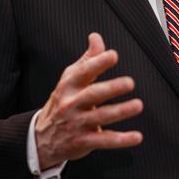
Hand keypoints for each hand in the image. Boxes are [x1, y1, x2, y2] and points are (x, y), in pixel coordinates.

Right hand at [35, 33, 143, 168]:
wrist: (41, 138)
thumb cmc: (63, 101)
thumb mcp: (70, 79)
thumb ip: (88, 59)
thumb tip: (96, 37)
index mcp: (69, 85)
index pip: (83, 72)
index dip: (98, 63)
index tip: (113, 55)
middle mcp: (72, 103)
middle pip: (93, 94)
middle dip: (112, 88)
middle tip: (130, 82)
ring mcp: (77, 123)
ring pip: (101, 117)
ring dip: (120, 111)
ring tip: (138, 105)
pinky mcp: (83, 141)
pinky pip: (104, 140)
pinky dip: (121, 140)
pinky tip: (137, 137)